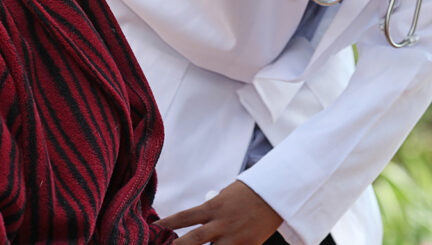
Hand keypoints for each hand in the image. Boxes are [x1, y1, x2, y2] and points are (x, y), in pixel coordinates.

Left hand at [155, 180, 282, 244]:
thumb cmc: (250, 192)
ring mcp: (235, 237)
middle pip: (193, 240)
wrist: (277, 193)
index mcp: (215, 206)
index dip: (168, 223)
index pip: (185, 217)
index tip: (155, 227)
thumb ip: (211, 211)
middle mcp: (222, 223)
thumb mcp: (226, 196)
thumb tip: (196, 224)